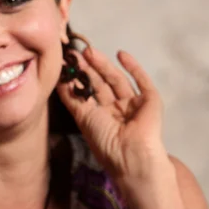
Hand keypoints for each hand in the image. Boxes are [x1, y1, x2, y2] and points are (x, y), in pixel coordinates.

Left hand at [56, 46, 172, 194]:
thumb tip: (57, 79)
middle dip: (89, 68)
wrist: (131, 157)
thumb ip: (70, 98)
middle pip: (101, 83)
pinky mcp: (150, 101)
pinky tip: (121, 54)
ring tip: (89, 51)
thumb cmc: (104, 142)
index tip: (67, 62)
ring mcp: (133, 104)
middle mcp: (116, 109)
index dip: (78, 77)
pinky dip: (133, 67)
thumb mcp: (81, 117)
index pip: (88, 91)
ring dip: (104, 65)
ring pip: (117, 79)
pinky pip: (142, 81)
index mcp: (99, 116)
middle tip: (76, 53)